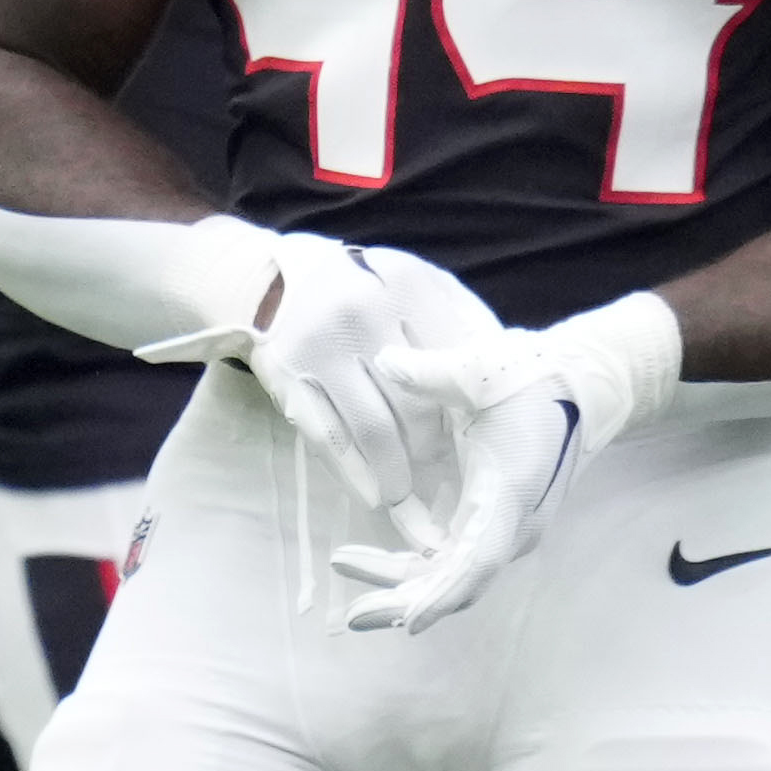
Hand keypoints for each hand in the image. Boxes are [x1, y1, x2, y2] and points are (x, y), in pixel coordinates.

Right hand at [181, 237, 461, 525]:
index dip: (470, 410)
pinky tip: (374, 494)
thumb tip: (499, 375)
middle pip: (417, 403)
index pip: (454, 363)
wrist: (271, 277)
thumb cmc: (361, 286)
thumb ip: (457, 318)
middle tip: (444, 469)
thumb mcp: (412, 282)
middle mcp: (362, 312)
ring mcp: (320, 347)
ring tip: (409, 490)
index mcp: (407, 284)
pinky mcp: (288, 377)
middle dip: (435, 447)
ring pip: (374, 430)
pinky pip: (329, 439)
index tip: (480, 438)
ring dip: (398, 473)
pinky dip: (355, 475)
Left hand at [325, 293, 681, 635]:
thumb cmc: (538, 377)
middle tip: (351, 615)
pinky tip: (384, 562)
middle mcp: (513, 523)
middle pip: (457, 582)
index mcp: (509, 492)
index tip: (405, 621)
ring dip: (405, 585)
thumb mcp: (482, 369)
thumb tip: (383, 361)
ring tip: (351, 571)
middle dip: (403, 600)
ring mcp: (509, 527)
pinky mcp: (501, 520)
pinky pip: (458, 559)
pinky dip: (422, 569)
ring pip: (454, 575)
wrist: (588, 384)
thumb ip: (431, 372)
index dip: (440, 595)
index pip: (476, 561)